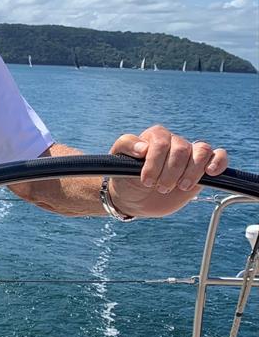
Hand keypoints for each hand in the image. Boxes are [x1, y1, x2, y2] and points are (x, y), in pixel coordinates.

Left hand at [108, 125, 227, 217]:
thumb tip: (143, 148)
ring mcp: (189, 155)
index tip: (146, 181)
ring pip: (202, 151)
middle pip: (182, 149)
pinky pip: (218, 155)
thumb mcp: (117, 162)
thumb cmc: (126, 178)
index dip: (155, 163)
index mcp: (156, 137)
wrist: (135, 199)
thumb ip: (126, 146)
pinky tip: (210, 172)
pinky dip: (218, 161)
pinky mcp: (201, 168)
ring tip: (180, 186)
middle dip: (170, 173)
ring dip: (191, 172)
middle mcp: (175, 142)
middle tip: (160, 188)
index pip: (162, 142)